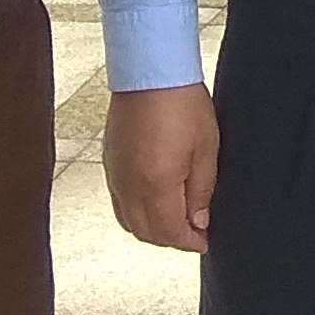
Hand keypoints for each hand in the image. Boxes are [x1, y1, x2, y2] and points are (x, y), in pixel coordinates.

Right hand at [104, 85, 217, 252]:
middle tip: (192, 233)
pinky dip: (135, 212)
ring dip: (152, 228)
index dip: (188, 242)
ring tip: (175, 219)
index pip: (169, 232)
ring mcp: (114, 175)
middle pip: (146, 232)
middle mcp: (128, 186)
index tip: (203, 242)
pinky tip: (153, 202)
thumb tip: (198, 222)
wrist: (150, 72)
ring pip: (128, 221)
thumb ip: (201, 192)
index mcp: (155, 185)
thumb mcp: (206, 150)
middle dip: (170, 239)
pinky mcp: (108, 162)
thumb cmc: (182, 104)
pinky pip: (118, 202)